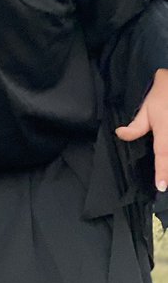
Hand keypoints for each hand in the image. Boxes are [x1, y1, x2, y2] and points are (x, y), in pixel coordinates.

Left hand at [115, 68, 167, 191]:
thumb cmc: (161, 96)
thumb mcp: (146, 111)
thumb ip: (135, 127)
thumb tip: (119, 134)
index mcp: (165, 131)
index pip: (162, 154)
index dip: (162, 171)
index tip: (161, 186)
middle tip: (164, 184)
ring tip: (166, 177)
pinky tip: (167, 163)